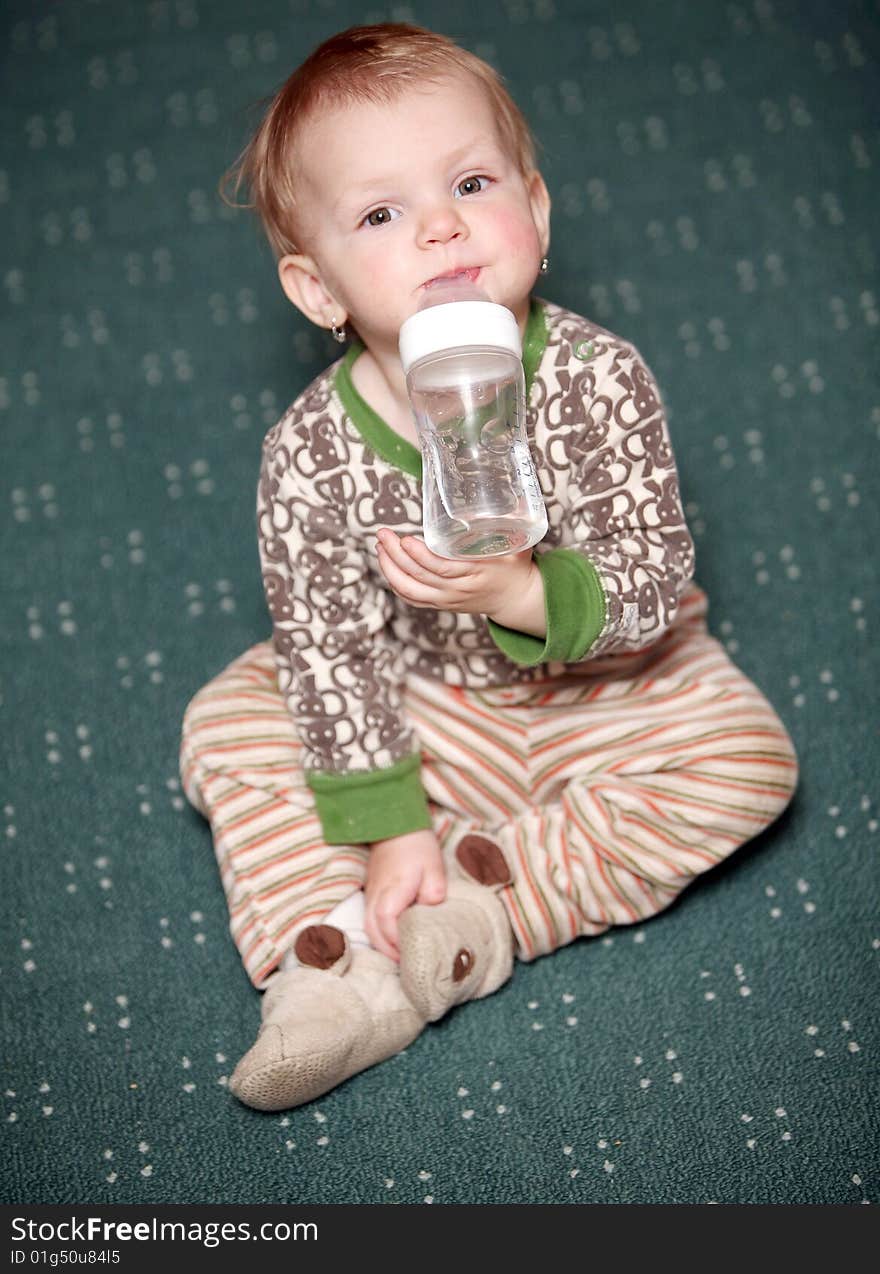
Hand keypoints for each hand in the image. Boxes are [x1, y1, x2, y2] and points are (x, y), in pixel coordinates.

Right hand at [364, 828, 445, 960]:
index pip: (387, 922)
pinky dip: (379, 934)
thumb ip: (433, 892)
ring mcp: (371, 895)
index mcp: (392, 890)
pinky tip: (393, 938)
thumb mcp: (433, 867)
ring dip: (382, 944)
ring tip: (401, 955)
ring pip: (369, 927)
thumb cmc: (416, 846)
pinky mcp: (371, 893)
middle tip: (406, 962)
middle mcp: (376, 896)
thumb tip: (431, 912)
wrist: (394, 824)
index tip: (412, 951)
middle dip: (388, 951)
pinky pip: (369, 919)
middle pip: (373, 931)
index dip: (397, 941)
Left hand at [376, 529, 545, 634]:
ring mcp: (447, 599)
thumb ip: (511, 521)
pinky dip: (395, 583)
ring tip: (380, 546)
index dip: (420, 556)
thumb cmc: (515, 567)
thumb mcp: (518, 543)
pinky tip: (387, 565)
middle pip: (419, 576)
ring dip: (389, 569)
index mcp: (475, 573)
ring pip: (410, 589)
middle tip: (383, 534)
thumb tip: (514, 494)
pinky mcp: (441, 604)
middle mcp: (458, 589)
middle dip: (395, 555)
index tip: (405, 539)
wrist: (516, 599)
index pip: (441, 568)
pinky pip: (412, 598)